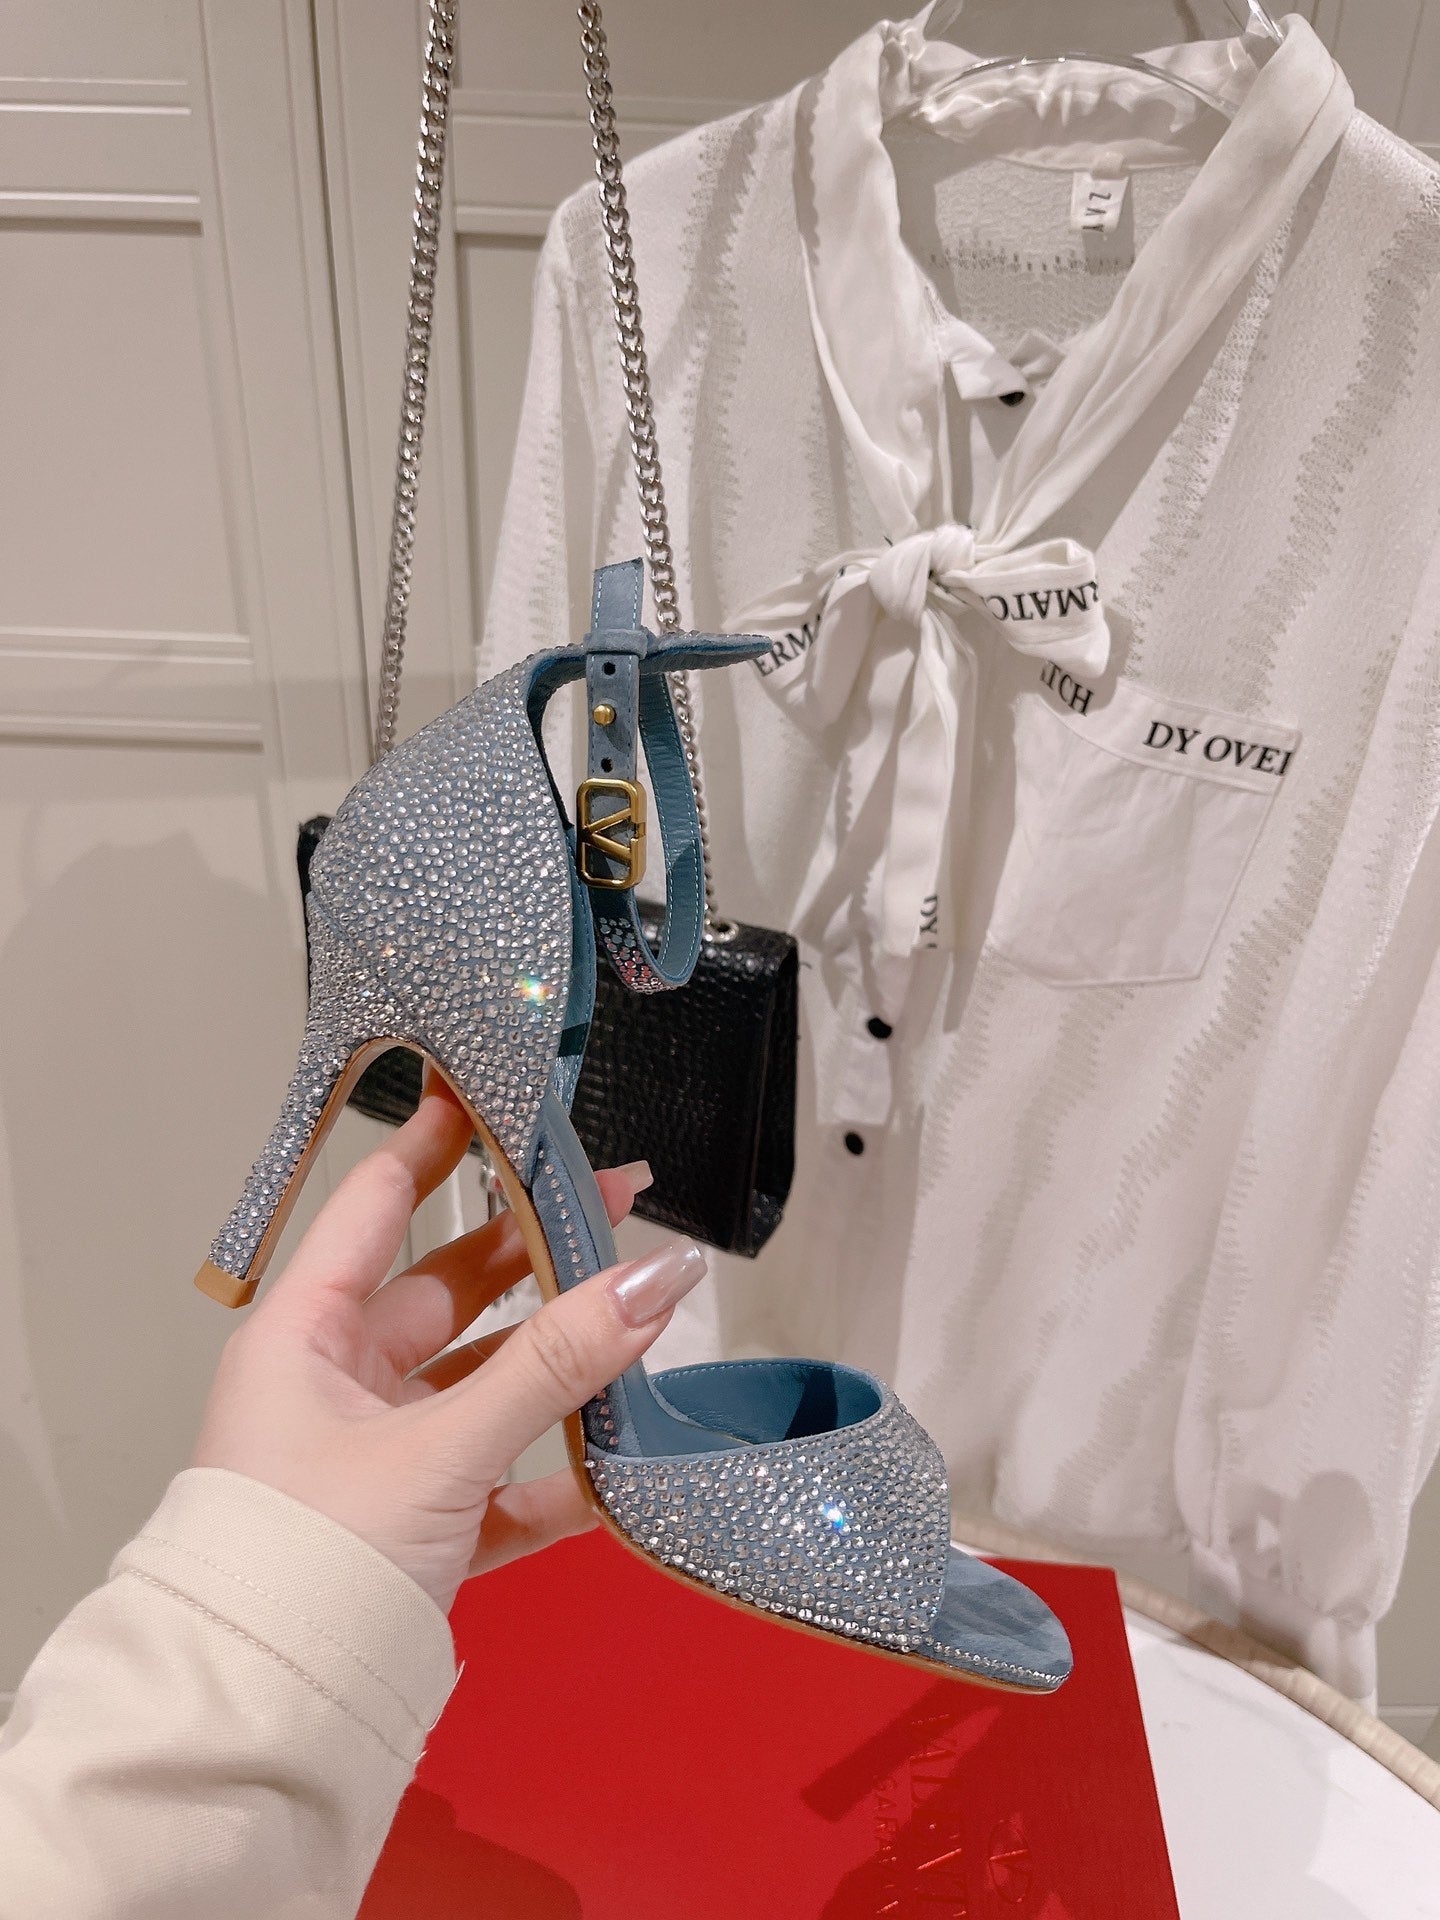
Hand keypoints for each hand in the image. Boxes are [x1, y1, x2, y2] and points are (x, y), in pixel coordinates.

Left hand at [192, 1074, 705, 1613]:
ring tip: (638, 1323)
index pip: (378, 1204)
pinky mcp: (416, 1531)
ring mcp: (379, 1458)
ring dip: (557, 1366)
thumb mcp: (440, 1446)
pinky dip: (554, 1474)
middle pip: (451, 1289)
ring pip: (484, 1386)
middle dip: (536, 1248)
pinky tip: (616, 1465)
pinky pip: (498, 1482)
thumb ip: (554, 1363)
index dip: (437, 1143)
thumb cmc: (308, 1560)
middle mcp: (337, 1385)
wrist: (270, 1719)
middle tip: (615, 1201)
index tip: (493, 1090)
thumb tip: (656, 1280)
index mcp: (305, 1336)